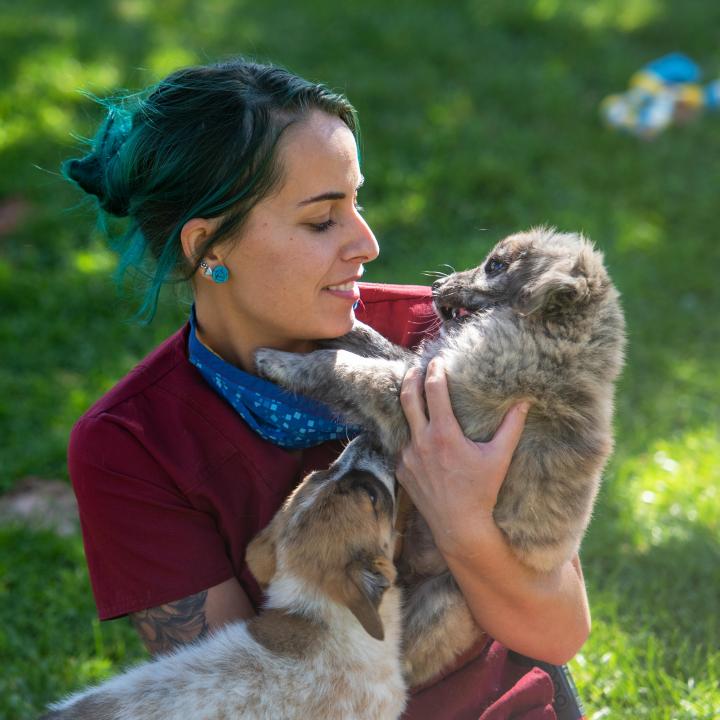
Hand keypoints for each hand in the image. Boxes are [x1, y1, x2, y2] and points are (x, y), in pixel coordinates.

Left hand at [396, 356, 529, 557]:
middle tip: (417, 367)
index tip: (437, 360)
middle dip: (411, 378)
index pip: (434, 391)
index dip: (435, 371)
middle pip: (408, 398)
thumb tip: (525, 402)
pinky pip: (402, 444)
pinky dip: (410, 435)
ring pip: (404, 422)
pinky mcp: (401, 469)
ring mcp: (407, 456)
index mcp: (444, 433)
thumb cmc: (482, 491)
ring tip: (417, 397)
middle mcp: (420, 441)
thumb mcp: (499, 457)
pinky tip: (419, 433)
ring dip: (410, 408)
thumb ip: (512, 427)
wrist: (459, 526)